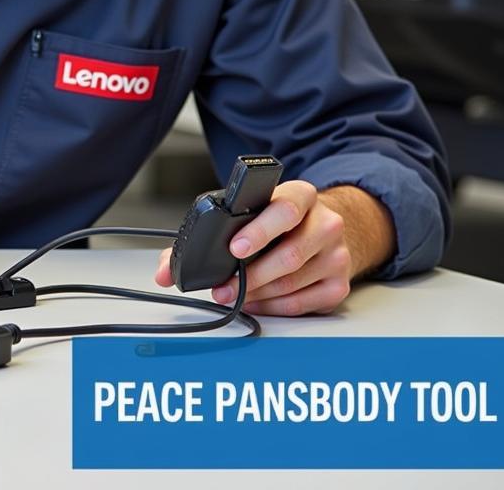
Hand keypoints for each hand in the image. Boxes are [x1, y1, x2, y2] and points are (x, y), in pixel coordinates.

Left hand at [154, 181, 393, 315]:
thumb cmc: (279, 220)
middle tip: (223, 287)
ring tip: (233, 294)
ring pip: (292, 282)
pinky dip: (272, 307)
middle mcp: (325, 223)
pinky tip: (254, 302)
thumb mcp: (250, 211)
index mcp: (301, 196)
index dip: (259, 230)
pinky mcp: (339, 285)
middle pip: (289, 254)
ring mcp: (336, 255)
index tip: (235, 248)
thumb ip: (206, 233)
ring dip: (257, 293)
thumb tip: (165, 271)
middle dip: (249, 275)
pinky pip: (301, 304)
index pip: (285, 209)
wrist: (325, 228)